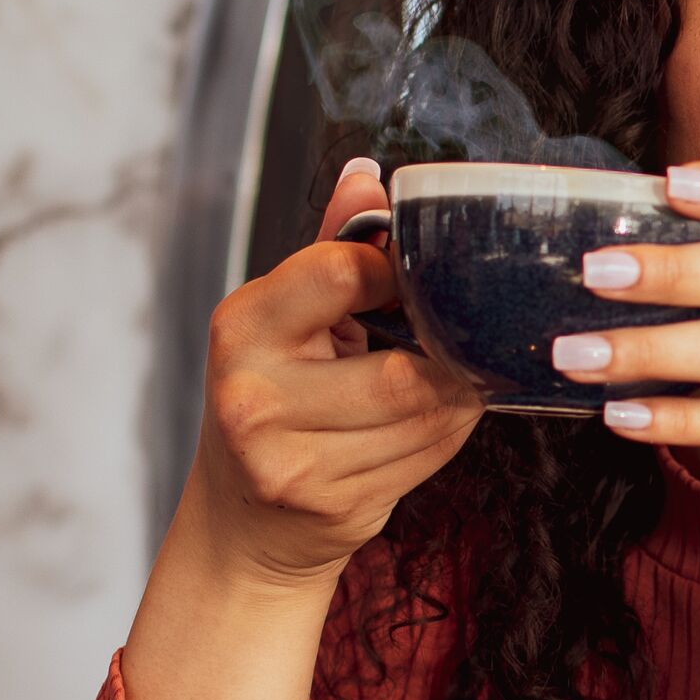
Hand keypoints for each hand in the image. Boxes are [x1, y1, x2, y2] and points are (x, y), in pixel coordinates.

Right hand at [186, 160, 484, 584]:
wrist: (244, 522)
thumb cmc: (276, 399)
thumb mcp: (286, 318)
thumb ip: (332, 249)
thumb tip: (369, 176)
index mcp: (242, 327)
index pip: (341, 272)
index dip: (397, 273)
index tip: (409, 282)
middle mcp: (254, 396)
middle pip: (401, 370)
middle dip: (445, 355)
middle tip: (453, 341)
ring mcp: (290, 460)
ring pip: (427, 414)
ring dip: (457, 395)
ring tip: (445, 380)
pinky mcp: (330, 504)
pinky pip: (429, 455)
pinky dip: (449, 431)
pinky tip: (432, 419)